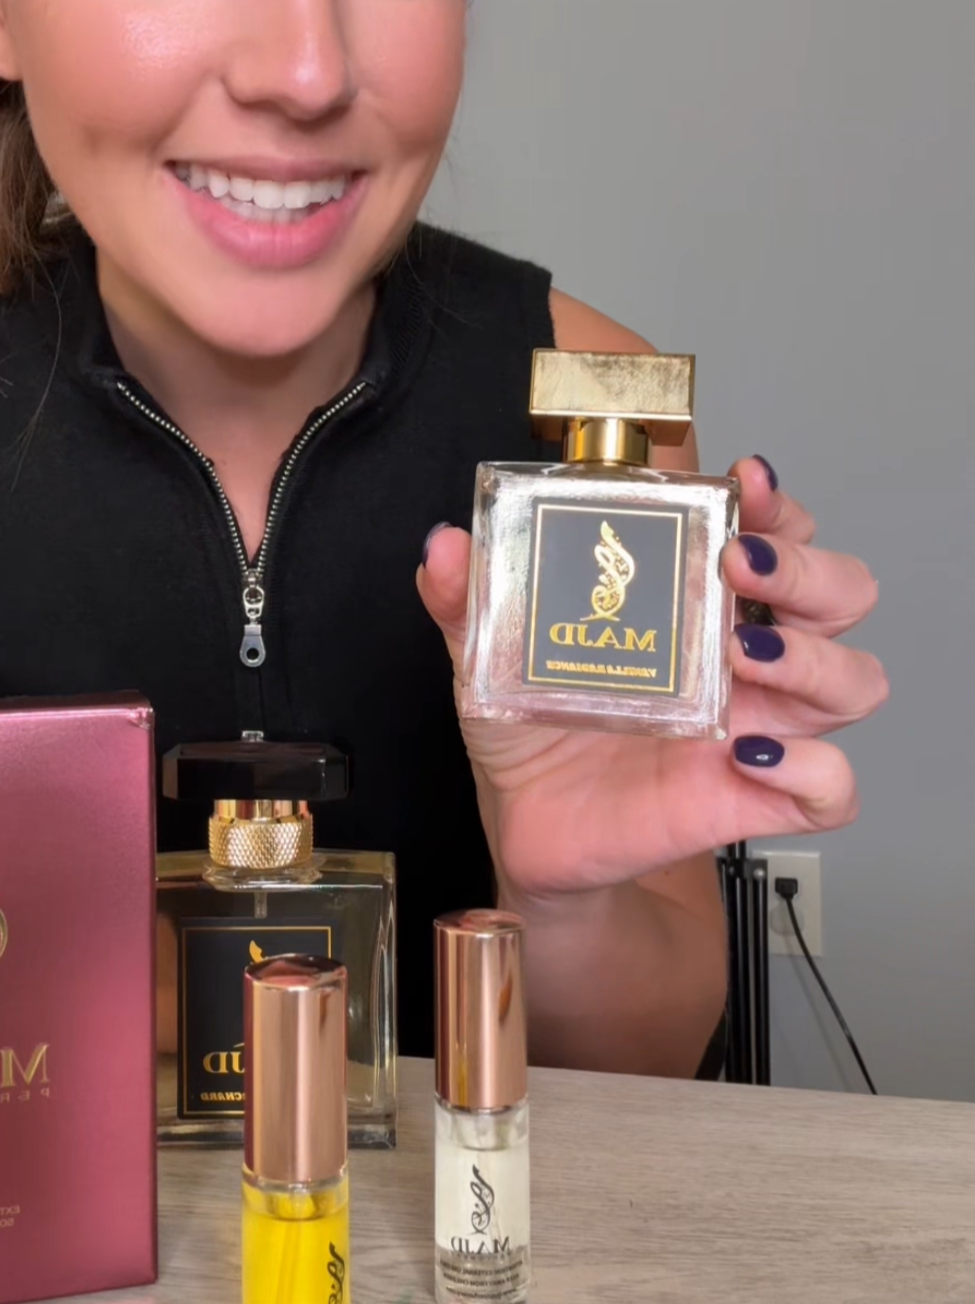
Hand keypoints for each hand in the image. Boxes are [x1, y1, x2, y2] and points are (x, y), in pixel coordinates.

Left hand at [416, 456, 887, 898]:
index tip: (745, 481)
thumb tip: (447, 545)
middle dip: (808, 566)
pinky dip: (810, 769)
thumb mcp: (490, 649)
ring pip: (856, 680)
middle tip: (737, 566)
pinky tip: (747, 753)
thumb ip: (468, 596)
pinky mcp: (758, 799)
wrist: (527, 822)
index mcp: (700, 597)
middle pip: (842, 591)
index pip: (778, 529)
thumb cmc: (534, 722)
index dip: (777, 502)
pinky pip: (833, 789)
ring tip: (742, 655)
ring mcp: (763, 724)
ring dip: (815, 658)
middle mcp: (747, 652)